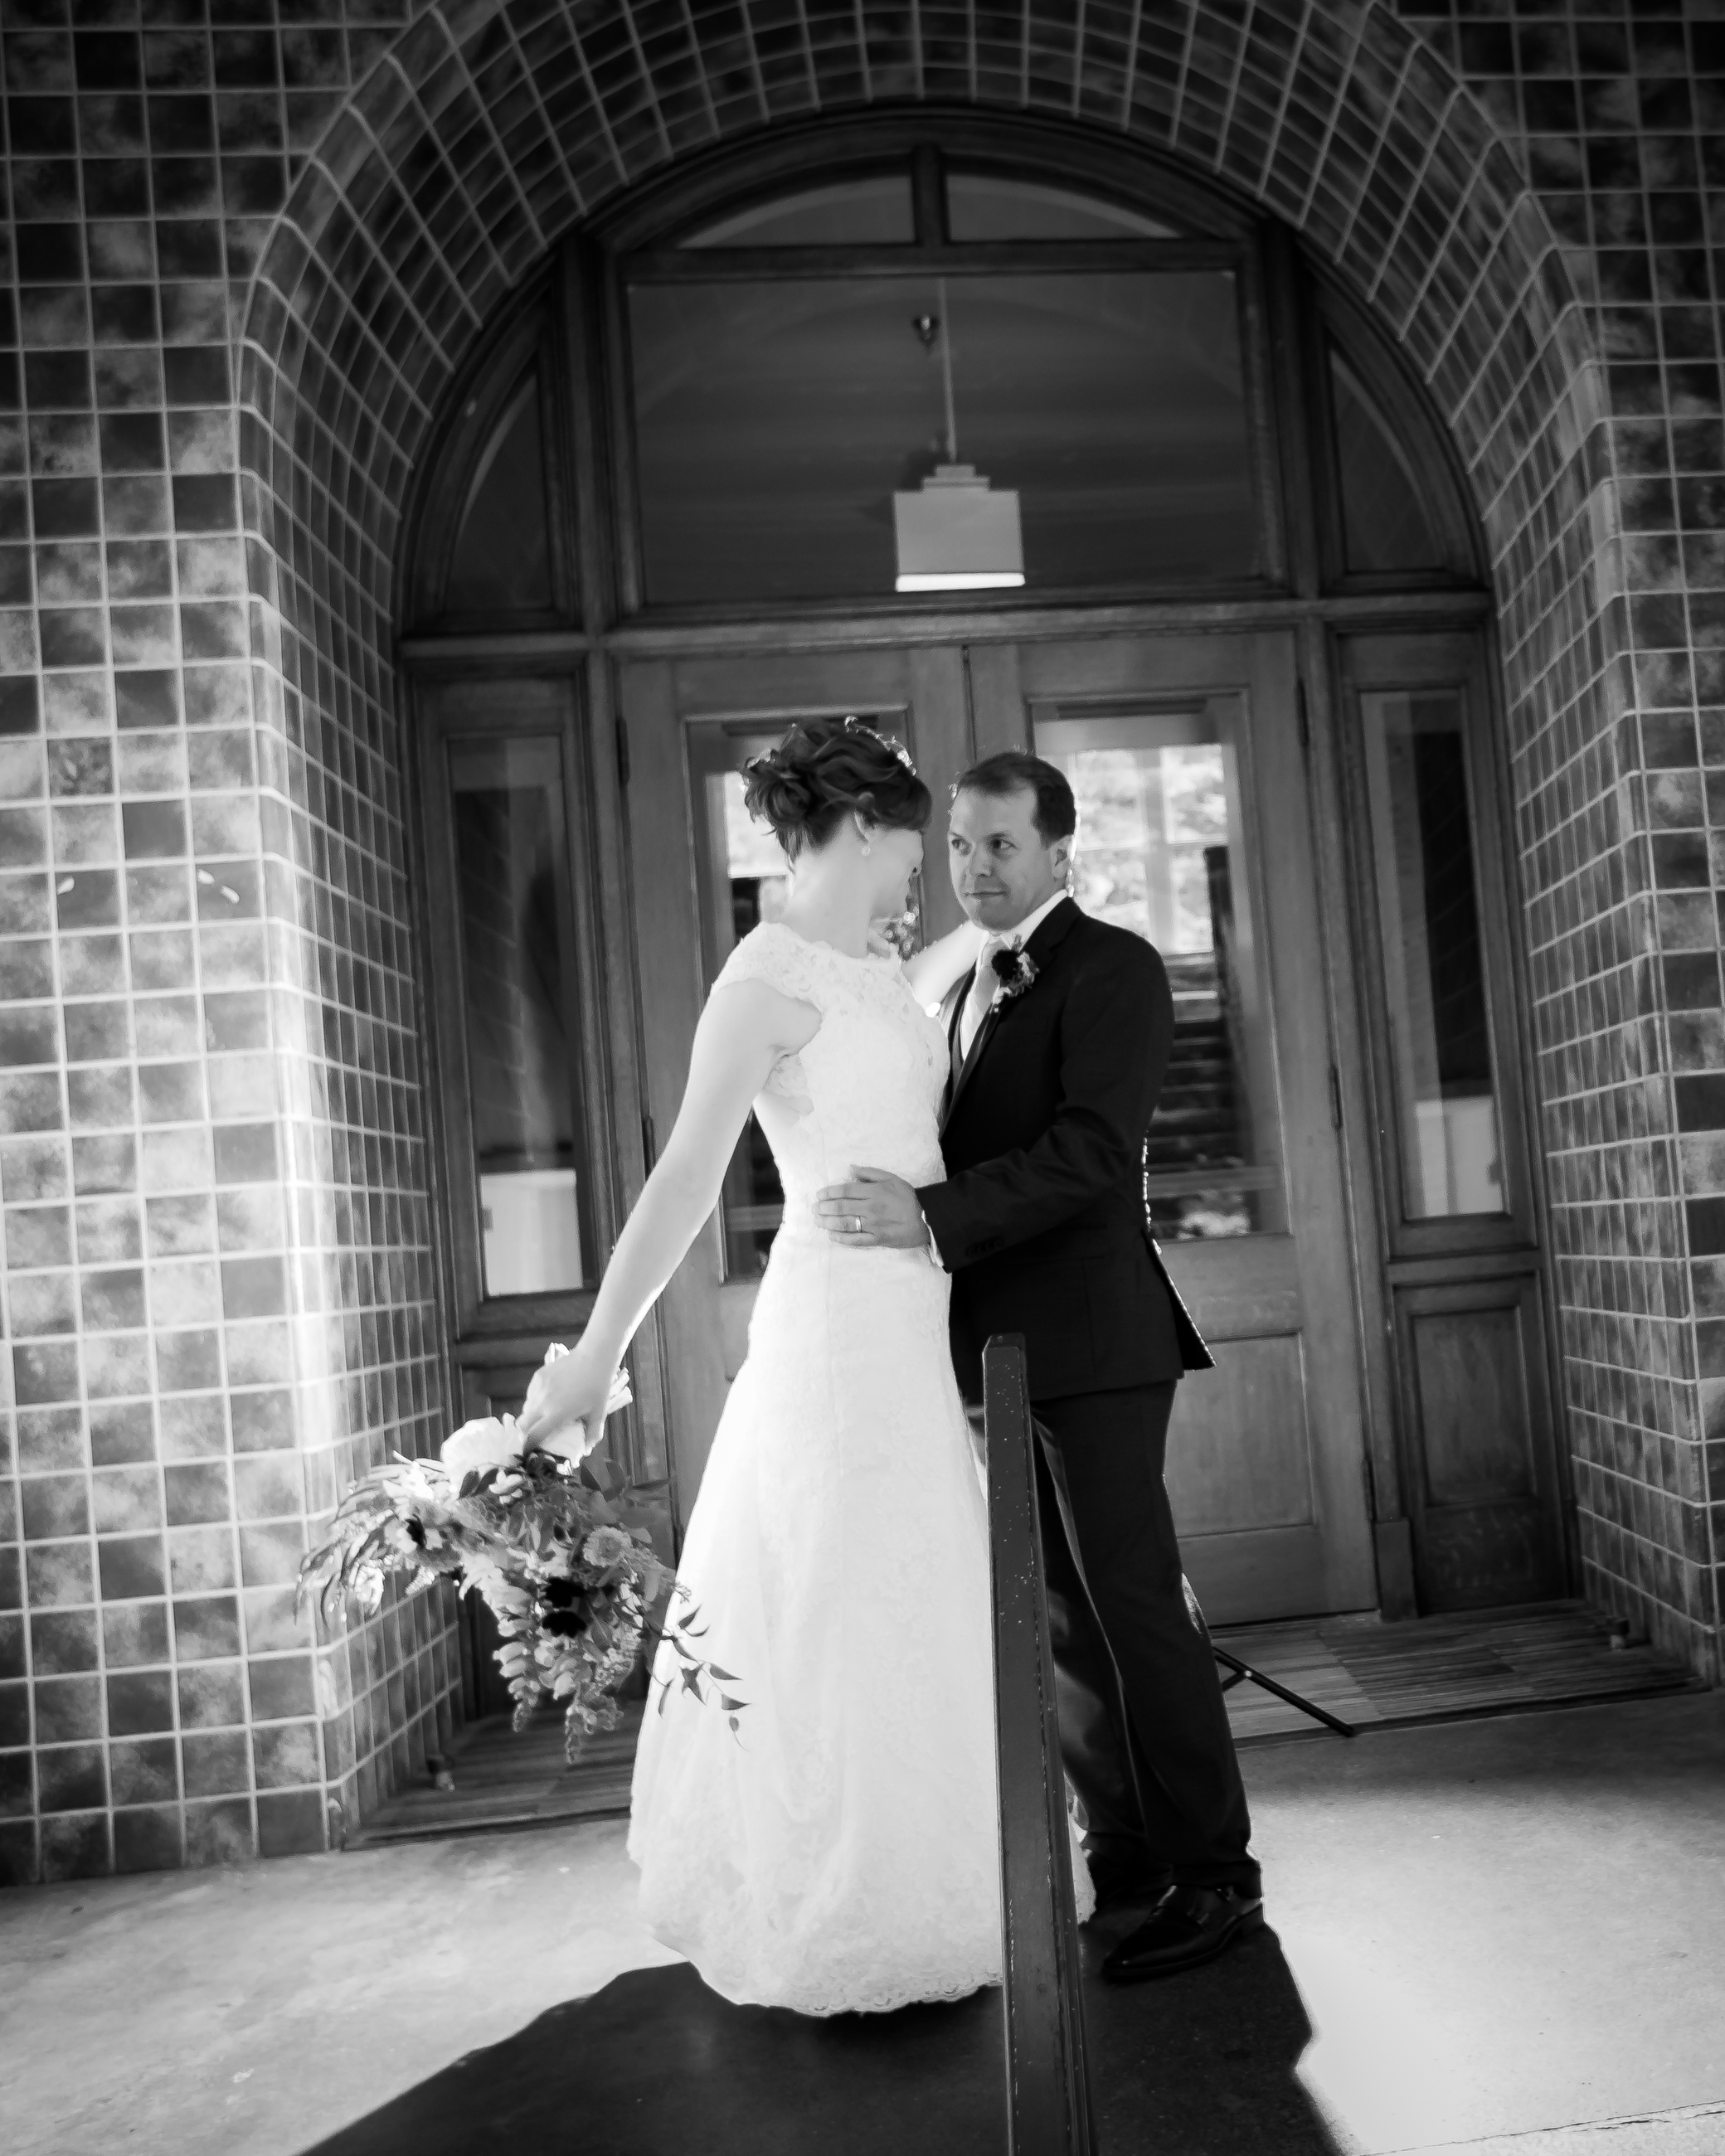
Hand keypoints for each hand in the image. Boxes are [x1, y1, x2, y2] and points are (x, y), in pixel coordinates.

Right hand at [516, 1346, 619, 1457]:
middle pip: (522, 1425)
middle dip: (525, 1433)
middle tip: (534, 1435)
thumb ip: (593, 1433)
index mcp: (556, 1414)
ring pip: (526, 1408)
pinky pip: (531, 1394)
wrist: (594, 1357)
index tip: (529, 1451)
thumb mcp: (599, 1412)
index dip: (528, 1447)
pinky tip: (549, 1398)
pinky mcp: (538, 1376)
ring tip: (545, 1415)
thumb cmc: (598, 1386)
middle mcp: (543, 1402)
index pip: (534, 1436)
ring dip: (532, 1416)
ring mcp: (539, 1388)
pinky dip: (535, 1400)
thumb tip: (586, 1449)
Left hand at [815, 1166, 929, 1248]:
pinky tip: (831, 1235)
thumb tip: (851, 1169)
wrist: (926, 1220)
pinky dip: (841, 1238)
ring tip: (817, 1220)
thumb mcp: (892, 1178)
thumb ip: (870, 1173)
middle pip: (841, 1207)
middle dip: (824, 1207)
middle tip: (813, 1208)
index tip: (819, 1194)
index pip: (846, 1190)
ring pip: (845, 1224)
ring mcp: (873, 1225)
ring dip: (828, 1222)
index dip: (830, 1192)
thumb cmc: (908, 1198)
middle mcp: (871, 1208)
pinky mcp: (877, 1239)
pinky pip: (855, 1240)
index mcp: (874, 1191)